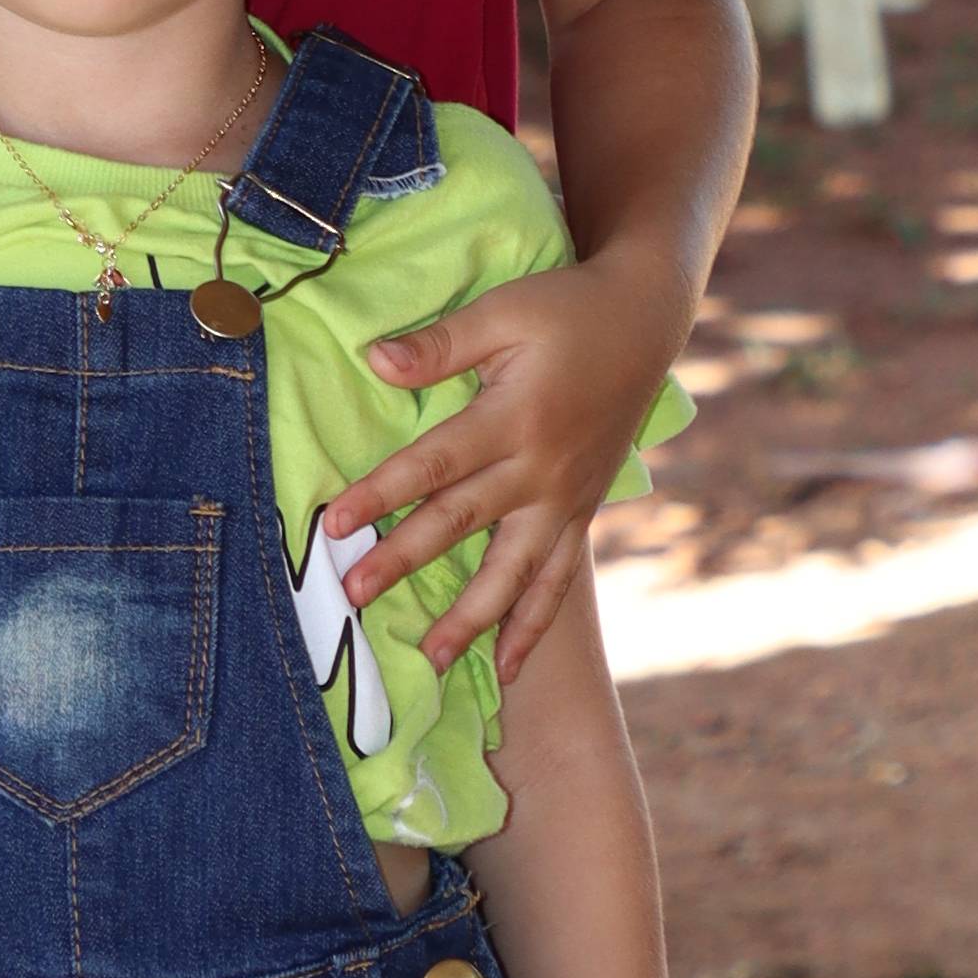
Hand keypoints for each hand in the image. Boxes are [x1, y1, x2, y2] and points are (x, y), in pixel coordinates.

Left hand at [317, 243, 688, 684]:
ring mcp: (565, 499)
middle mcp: (541, 469)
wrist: (644, 324)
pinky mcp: (581, 513)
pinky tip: (508, 666)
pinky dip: (533, 626)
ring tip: (431, 658)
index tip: (333, 523)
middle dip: (404, 561)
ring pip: (515, 571)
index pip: (435, 464)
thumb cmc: (565, 311)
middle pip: (462, 523)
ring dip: (473, 619)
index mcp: (516, 418)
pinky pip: (557, 580)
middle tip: (354, 595)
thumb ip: (440, 344)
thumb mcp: (504, 311)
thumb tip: (375, 361)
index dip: (382, 493)